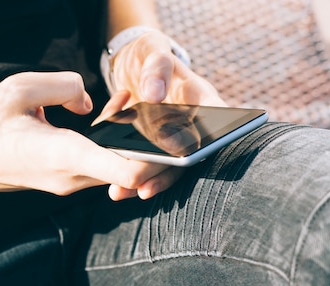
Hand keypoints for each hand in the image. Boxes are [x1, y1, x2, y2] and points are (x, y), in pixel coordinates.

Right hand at [0, 72, 178, 199]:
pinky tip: (115, 126)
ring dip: (135, 149)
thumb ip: (63, 85)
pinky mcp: (68, 182)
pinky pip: (102, 168)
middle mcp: (71, 178)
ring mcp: (70, 184)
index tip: (177, 157)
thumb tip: (90, 104)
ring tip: (141, 116)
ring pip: (117, 169)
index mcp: (60, 154)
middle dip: (153, 148)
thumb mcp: (19, 87)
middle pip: (128, 169)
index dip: (151, 164)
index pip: (117, 168)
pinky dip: (115, 151)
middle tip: (174, 123)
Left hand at [95, 29, 226, 197]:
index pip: (215, 123)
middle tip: (145, 187)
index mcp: (201, 98)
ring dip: (144, 181)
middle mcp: (192, 123)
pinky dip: (130, 174)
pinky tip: (113, 183)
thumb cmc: (149, 53)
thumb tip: (155, 95)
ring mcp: (172, 138)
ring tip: (121, 192)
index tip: (188, 157)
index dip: (205, 143)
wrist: (134, 63)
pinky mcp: (153, 147)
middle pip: (186, 154)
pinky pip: (145, 164)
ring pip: (165, 166)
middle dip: (164, 173)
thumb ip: (157, 67)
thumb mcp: (153, 49)